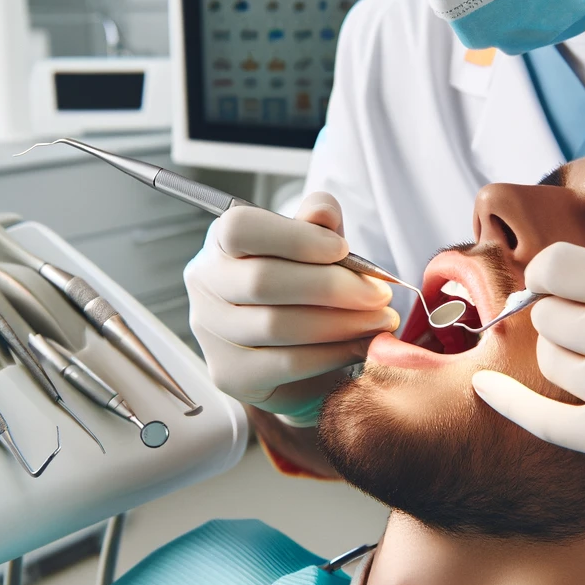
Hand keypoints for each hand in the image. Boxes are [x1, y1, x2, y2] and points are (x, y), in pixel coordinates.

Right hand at [184, 191, 398, 419]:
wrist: (299, 347)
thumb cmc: (306, 286)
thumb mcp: (318, 246)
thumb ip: (320, 223)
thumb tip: (322, 211)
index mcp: (220, 241)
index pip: (241, 229)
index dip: (295, 238)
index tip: (342, 250)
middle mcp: (204, 283)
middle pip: (262, 280)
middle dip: (332, 287)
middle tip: (379, 294)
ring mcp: (211, 332)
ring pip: (275, 325)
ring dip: (339, 323)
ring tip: (379, 320)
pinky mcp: (229, 373)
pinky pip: (284, 364)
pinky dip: (330, 355)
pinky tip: (359, 347)